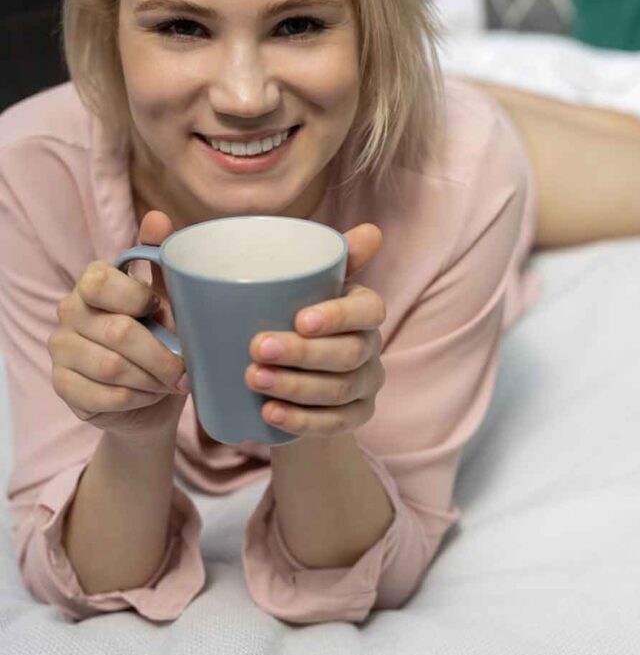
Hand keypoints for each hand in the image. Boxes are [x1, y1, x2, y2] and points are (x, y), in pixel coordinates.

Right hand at [48, 210, 187, 447]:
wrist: (152, 392)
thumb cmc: (161, 335)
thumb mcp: (170, 297)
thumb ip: (161, 259)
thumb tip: (157, 217)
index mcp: (93, 282)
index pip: (101, 282)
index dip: (139, 299)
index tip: (162, 311)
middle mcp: (69, 311)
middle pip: (117, 332)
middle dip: (161, 355)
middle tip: (186, 369)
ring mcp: (61, 349)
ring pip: (112, 368)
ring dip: (152, 379)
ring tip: (172, 382)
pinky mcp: (63, 386)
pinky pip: (104, 396)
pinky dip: (137, 398)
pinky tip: (150, 395)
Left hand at [244, 223, 385, 438]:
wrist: (297, 376)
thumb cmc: (293, 316)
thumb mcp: (299, 286)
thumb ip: (316, 256)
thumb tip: (370, 230)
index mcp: (362, 309)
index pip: (368, 310)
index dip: (339, 316)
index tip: (299, 318)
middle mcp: (371, 347)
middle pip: (349, 354)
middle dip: (303, 354)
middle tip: (256, 349)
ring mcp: (365, 385)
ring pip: (339, 391)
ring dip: (296, 386)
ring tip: (254, 379)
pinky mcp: (354, 417)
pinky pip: (335, 424)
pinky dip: (302, 420)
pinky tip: (270, 413)